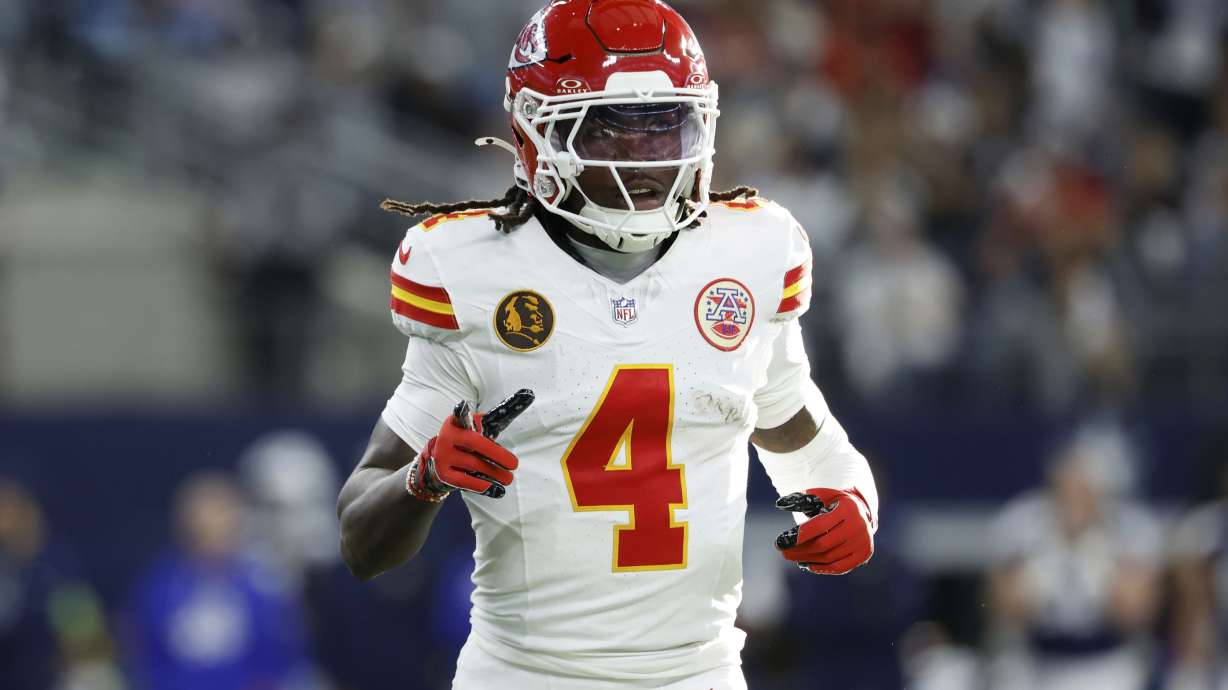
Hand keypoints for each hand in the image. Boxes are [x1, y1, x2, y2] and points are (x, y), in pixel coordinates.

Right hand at [406, 390, 533, 501]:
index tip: (463, 405)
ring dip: (495, 473)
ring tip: (509, 478)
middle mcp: (447, 437)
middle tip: (514, 464)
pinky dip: (483, 486)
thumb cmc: (467, 444)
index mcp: (456, 423)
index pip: (460, 415)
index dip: (461, 411)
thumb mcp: (476, 430)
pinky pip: (466, 481)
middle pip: (475, 443)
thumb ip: (492, 421)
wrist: (441, 464)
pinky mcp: (444, 474)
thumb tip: (519, 403)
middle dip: (497, 454)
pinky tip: (497, 490)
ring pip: (474, 464)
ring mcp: (443, 456)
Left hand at [774, 488, 873, 574]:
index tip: (781, 541)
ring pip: (829, 557)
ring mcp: (863, 541)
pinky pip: (840, 567)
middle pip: (823, 545)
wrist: (860, 510)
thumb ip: (802, 499)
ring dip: (808, 559)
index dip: (799, 536)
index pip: (820, 526)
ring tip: (792, 557)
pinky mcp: (864, 553)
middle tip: (783, 551)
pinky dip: (822, 568)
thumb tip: (781, 503)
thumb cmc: (834, 502)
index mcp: (848, 508)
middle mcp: (858, 526)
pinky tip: (808, 565)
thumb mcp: (821, 495)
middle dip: (800, 550)